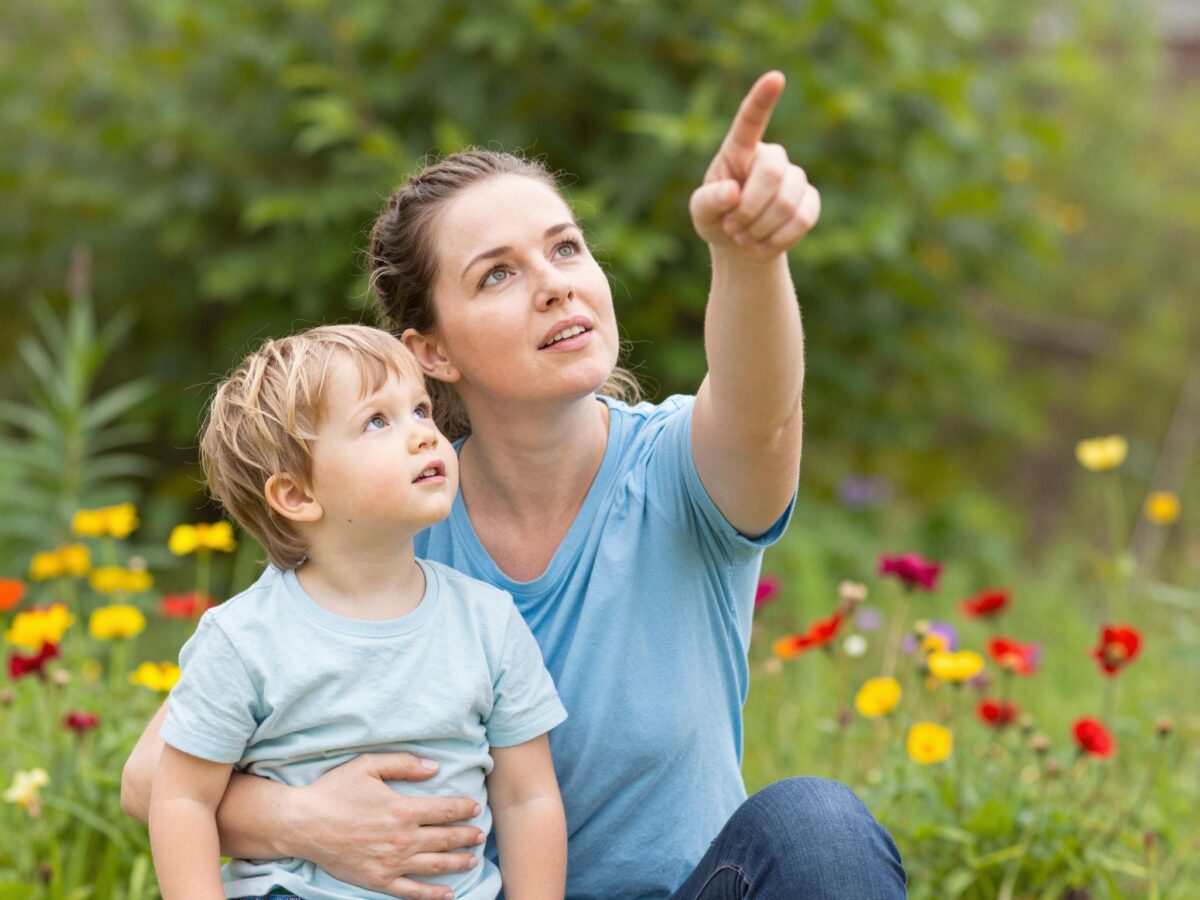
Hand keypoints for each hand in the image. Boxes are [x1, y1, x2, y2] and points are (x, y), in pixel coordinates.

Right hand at [292, 752, 484, 899]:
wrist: (302, 824)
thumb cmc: (334, 791)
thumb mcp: (369, 765)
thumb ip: (404, 764)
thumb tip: (434, 768)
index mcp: (403, 808)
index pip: (445, 810)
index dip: (464, 809)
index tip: (475, 808)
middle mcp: (402, 838)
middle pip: (445, 838)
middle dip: (467, 836)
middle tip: (480, 835)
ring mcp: (391, 862)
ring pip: (434, 865)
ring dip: (458, 863)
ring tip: (472, 860)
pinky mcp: (378, 880)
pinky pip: (411, 890)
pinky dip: (432, 894)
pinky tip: (448, 893)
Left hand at [689, 71, 820, 262]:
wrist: (741, 245)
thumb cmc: (718, 219)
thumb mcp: (700, 212)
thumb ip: (708, 200)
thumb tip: (732, 192)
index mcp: (739, 150)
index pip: (750, 121)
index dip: (762, 100)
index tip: (776, 78)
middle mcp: (770, 157)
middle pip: (772, 173)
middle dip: (750, 208)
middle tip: (732, 227)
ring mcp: (794, 177)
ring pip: (787, 202)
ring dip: (760, 229)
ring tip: (745, 237)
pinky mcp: (810, 201)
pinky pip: (802, 220)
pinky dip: (778, 239)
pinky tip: (763, 244)